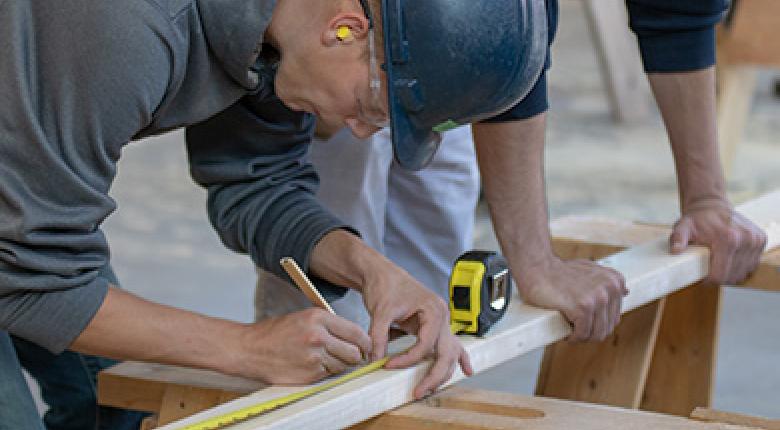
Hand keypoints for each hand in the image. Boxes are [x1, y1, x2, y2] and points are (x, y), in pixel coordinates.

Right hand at [231, 308, 371, 383]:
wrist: (250, 349)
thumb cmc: (275, 333)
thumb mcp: (304, 317)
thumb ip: (329, 325)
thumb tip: (353, 336)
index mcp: (319, 318)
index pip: (356, 331)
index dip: (364, 341)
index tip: (366, 345)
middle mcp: (319, 336)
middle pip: (354, 352)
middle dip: (355, 355)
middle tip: (350, 355)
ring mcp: (314, 357)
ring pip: (343, 365)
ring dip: (339, 365)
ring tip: (324, 358)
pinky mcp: (309, 374)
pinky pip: (328, 375)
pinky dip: (325, 372)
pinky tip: (312, 364)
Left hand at [361, 265, 472, 398]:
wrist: (382, 273)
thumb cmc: (385, 285)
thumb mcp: (380, 311)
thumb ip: (379, 336)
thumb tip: (376, 359)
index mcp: (434, 310)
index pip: (426, 344)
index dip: (408, 359)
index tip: (389, 365)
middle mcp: (442, 317)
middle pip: (446, 353)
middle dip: (434, 376)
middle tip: (418, 392)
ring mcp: (440, 322)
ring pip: (450, 352)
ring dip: (443, 372)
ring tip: (429, 389)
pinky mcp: (433, 326)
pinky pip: (449, 345)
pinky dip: (458, 358)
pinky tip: (467, 370)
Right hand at [516, 257, 626, 341]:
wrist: (537, 266)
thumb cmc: (559, 271)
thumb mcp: (589, 270)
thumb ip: (606, 281)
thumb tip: (626, 292)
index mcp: (615, 281)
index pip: (614, 318)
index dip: (597, 323)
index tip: (582, 321)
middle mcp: (610, 289)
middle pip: (607, 328)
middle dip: (590, 332)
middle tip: (574, 328)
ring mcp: (597, 299)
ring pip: (596, 334)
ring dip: (582, 337)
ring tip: (570, 330)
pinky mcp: (582, 308)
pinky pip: (582, 334)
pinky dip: (573, 337)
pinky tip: (566, 332)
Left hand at [671, 198, 765, 284]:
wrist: (711, 205)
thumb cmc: (696, 219)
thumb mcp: (683, 227)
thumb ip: (677, 239)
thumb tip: (675, 250)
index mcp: (728, 239)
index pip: (721, 274)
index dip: (709, 280)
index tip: (702, 277)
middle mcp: (746, 240)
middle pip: (732, 276)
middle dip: (719, 277)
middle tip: (708, 271)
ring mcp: (756, 240)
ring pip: (743, 273)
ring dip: (731, 273)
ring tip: (718, 265)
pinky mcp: (761, 240)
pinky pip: (751, 265)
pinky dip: (741, 267)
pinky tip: (729, 261)